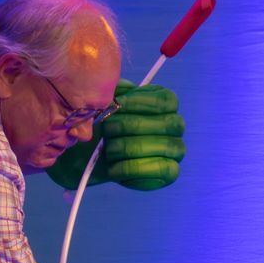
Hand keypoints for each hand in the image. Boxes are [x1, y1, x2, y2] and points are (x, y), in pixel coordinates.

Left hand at [47, 80, 185, 190]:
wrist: (87, 156)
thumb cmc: (100, 127)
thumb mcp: (104, 103)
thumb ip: (116, 92)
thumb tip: (125, 91)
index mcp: (164, 104)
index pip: (166, 100)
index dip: (143, 102)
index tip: (117, 104)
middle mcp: (175, 125)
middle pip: (169, 123)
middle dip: (134, 126)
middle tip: (108, 130)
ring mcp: (176, 149)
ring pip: (166, 146)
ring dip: (131, 147)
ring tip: (108, 150)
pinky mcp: (170, 172)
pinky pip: (162, 169)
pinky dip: (133, 168)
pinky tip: (113, 168)